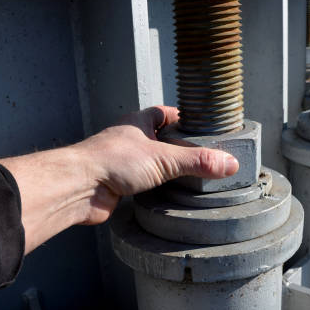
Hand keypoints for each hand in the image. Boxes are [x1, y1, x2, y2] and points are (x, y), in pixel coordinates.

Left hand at [0, 106, 238, 253]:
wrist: (79, 187)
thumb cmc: (112, 161)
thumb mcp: (164, 158)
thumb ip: (197, 161)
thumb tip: (229, 163)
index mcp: (139, 123)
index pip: (165, 113)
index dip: (183, 118)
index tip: (202, 127)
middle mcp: (130, 140)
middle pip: (159, 139)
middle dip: (179, 147)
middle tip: (203, 157)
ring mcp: (123, 162)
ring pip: (150, 162)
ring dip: (167, 170)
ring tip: (193, 178)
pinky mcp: (119, 185)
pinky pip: (142, 183)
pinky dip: (156, 188)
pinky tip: (170, 196)